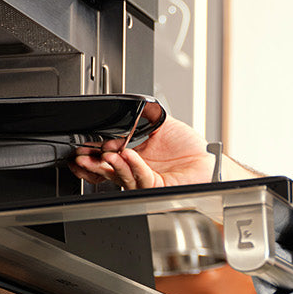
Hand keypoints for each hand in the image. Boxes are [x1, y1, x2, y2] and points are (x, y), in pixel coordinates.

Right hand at [69, 115, 218, 189]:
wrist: (209, 160)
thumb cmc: (191, 148)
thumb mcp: (162, 124)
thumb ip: (145, 116)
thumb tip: (131, 106)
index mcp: (136, 158)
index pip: (109, 158)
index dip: (96, 153)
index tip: (89, 145)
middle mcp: (138, 171)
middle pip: (109, 171)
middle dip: (93, 164)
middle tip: (83, 156)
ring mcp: (147, 181)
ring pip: (122, 176)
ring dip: (111, 164)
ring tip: (105, 153)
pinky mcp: (158, 187)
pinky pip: (142, 177)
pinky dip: (134, 166)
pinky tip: (128, 155)